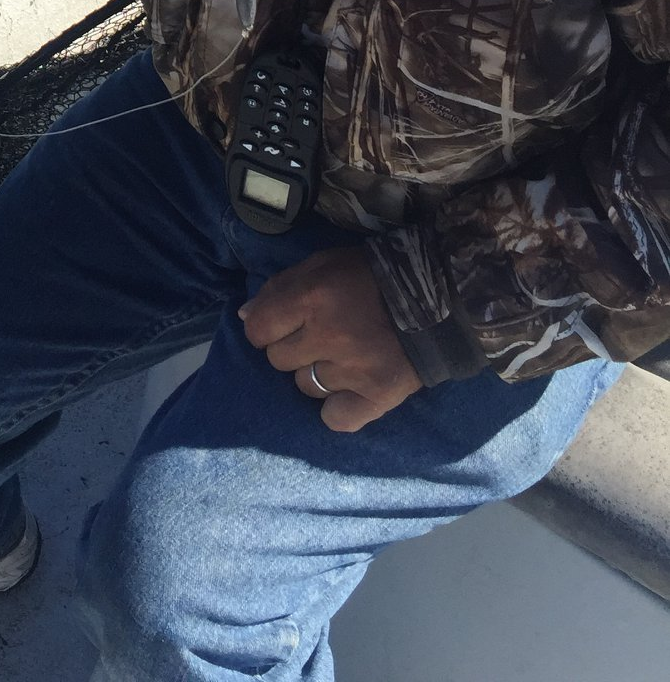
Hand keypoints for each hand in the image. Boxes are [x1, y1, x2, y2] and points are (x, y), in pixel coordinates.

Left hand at [238, 246, 420, 431]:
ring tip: (340, 356)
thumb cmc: (369, 275)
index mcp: (310, 297)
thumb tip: (246, 317)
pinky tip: (349, 390)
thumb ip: (280, 287)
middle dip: (291, 347)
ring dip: (315, 372)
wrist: (437, 296)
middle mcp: (326, 336)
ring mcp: (351, 371)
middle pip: (277, 359)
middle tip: (317, 336)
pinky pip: (335, 418)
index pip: (257, 330)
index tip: (280, 325)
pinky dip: (339, 407)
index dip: (264, 328)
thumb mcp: (322, 264)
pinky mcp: (376, 397)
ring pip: (304, 386)